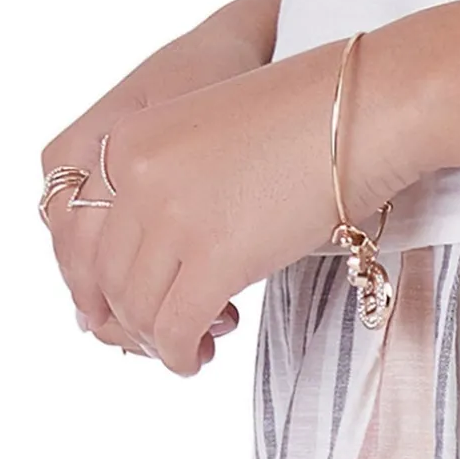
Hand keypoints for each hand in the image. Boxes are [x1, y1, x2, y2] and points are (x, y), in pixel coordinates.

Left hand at [72, 38, 409, 376]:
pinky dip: (181, 353)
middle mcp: (139, 176)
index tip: (137, 296)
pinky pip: (175, 330)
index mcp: (133, 136)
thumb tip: (157, 254)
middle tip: (170, 326)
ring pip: (138, 309)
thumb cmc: (313, 110)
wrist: (370, 105)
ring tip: (195, 341)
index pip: (90, 230)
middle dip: (136, 312)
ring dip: (160, 337)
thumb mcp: (213, 128)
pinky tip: (201, 353)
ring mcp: (174, 218)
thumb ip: (172, 177)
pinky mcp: (214, 259)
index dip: (113, 275)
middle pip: (110, 274)